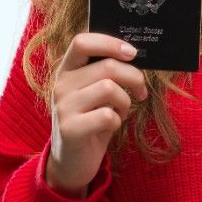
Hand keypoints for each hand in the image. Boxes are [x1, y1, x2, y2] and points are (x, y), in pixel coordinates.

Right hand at [45, 34, 147, 198]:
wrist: (72, 160)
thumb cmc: (92, 120)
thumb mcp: (95, 92)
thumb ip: (107, 72)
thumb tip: (135, 54)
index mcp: (67, 70)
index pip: (82, 41)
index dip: (110, 43)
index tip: (133, 53)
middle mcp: (61, 85)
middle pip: (107, 66)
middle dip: (134, 78)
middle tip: (141, 91)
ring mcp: (63, 107)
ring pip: (110, 89)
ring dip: (125, 102)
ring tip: (120, 111)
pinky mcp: (70, 129)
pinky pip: (108, 115)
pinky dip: (118, 121)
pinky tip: (111, 126)